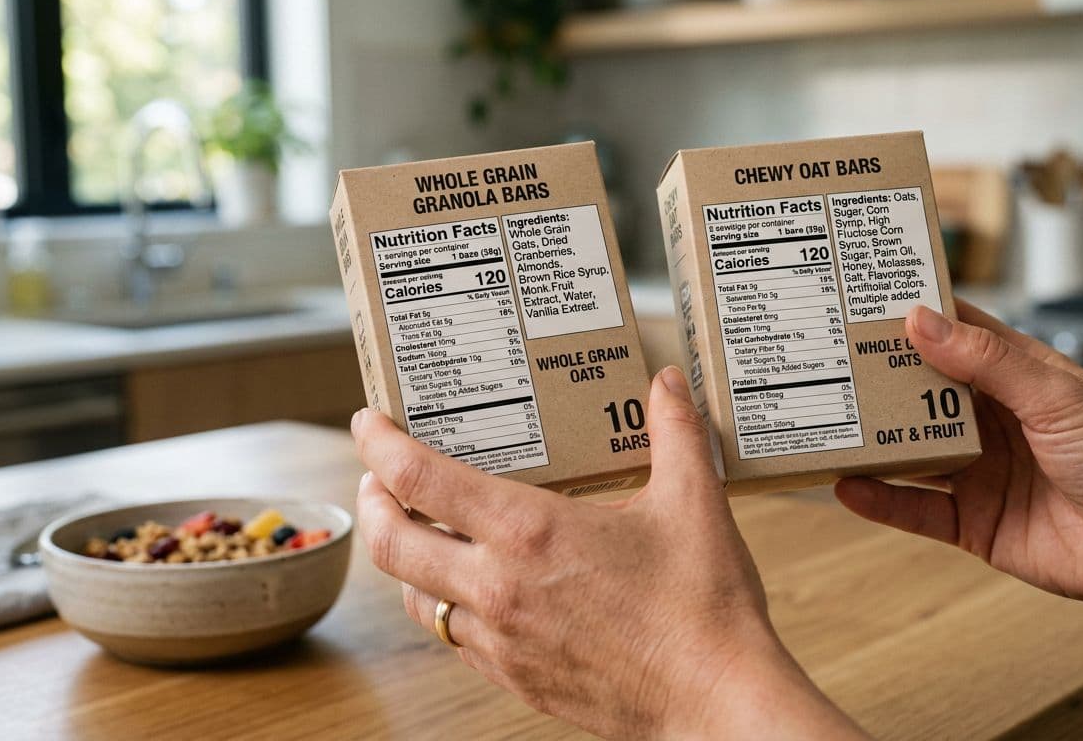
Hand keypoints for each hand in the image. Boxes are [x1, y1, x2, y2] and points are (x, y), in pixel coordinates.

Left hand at [353, 368, 865, 739]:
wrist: (714, 698)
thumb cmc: (703, 606)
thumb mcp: (693, 501)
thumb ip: (673, 431)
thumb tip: (665, 384)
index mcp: (529, 532)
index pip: (419, 480)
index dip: (380, 445)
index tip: (368, 423)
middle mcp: (498, 587)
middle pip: (391, 543)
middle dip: (373, 503)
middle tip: (379, 478)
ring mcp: (501, 639)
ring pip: (416, 597)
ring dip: (406, 559)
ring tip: (423, 532)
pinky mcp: (515, 677)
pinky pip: (456, 637)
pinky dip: (447, 605)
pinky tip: (476, 590)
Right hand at [837, 301, 1082, 615]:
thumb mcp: (1057, 396)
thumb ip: (987, 362)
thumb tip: (923, 321)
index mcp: (1017, 377)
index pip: (954, 334)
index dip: (913, 315)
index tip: (862, 296)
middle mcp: (992, 421)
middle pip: (920, 393)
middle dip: (877, 378)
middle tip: (825, 358)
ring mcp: (980, 473)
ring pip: (911, 451)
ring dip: (871, 439)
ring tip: (826, 421)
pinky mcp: (973, 524)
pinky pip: (916, 510)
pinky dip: (881, 500)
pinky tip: (847, 485)